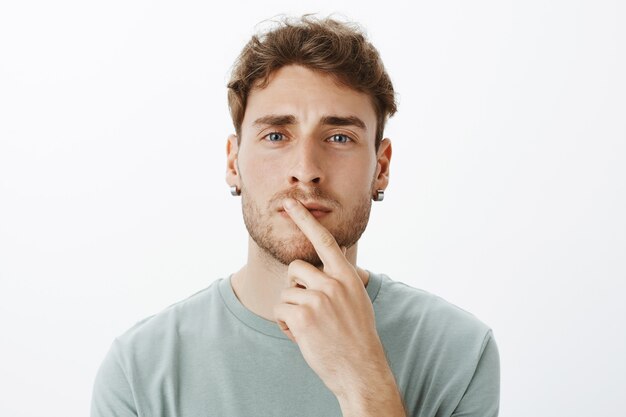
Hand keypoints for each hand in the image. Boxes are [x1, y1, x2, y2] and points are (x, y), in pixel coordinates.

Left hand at [273, 198, 389, 398]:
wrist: (361, 369)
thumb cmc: (358, 335)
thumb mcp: (358, 299)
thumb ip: (345, 278)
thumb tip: (343, 255)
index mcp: (347, 276)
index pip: (324, 240)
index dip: (305, 220)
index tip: (291, 203)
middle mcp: (333, 282)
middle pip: (296, 268)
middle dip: (295, 286)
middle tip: (308, 308)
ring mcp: (318, 299)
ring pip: (286, 291)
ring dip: (291, 309)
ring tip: (309, 326)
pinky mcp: (303, 316)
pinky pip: (280, 310)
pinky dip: (285, 324)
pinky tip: (301, 335)